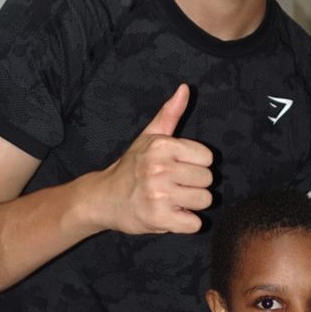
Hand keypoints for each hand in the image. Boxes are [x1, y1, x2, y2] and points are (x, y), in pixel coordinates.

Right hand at [98, 84, 212, 234]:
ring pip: (204, 201)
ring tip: (171, 200)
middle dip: (194, 186)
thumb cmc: (130, 168)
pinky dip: (185, 223)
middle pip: (208, 180)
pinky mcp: (159, 218)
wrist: (102, 199)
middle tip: (172, 187)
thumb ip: (170, 114)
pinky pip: (194, 223)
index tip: (177, 169)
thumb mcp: (148, 137)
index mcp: (161, 146)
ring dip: (191, 205)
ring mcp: (159, 194)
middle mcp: (160, 168)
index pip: (208, 157)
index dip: (196, 165)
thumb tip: (186, 88)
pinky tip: (169, 215)